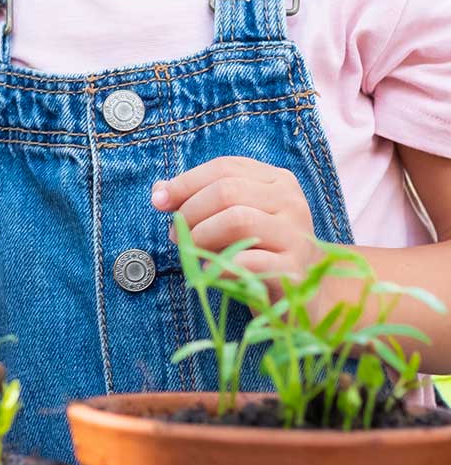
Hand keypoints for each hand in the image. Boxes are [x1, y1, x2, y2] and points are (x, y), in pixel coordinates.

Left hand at [151, 156, 320, 301]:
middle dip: (191, 210)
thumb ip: (201, 200)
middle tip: (175, 233)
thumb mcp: (234, 219)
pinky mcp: (293, 270)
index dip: (186, 182)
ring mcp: (296, 235)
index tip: (159, 200)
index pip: (225, 167)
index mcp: (277, 180)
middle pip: (228, 191)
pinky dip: (220, 265)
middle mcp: (291, 201)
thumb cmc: (261, 251)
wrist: (305, 297)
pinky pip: (250, 261)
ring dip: (202, 235)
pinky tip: (209, 270)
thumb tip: (160, 191)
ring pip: (238, 220)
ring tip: (191, 251)